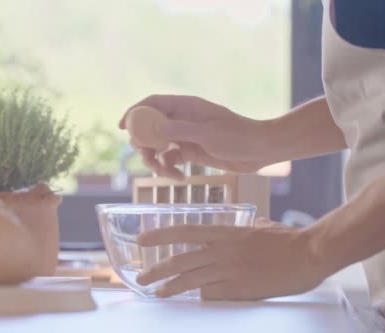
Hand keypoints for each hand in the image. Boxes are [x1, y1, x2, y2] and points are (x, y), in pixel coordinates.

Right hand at [119, 95, 271, 177]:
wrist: (261, 151)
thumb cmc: (239, 136)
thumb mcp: (207, 134)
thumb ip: (178, 130)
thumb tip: (151, 128)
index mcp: (186, 107)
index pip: (152, 104)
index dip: (135, 113)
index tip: (122, 127)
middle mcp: (182, 120)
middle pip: (150, 127)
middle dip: (144, 144)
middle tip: (147, 158)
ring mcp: (186, 136)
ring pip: (158, 146)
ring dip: (155, 160)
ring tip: (165, 173)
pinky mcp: (191, 152)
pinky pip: (170, 159)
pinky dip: (169, 168)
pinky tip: (178, 177)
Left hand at [135, 218, 327, 299]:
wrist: (308, 254)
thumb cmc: (289, 240)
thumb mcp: (264, 226)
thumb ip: (250, 227)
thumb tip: (253, 225)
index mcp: (226, 232)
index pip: (184, 231)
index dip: (160, 235)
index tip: (143, 240)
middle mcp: (222, 250)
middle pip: (180, 260)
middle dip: (157, 269)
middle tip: (141, 277)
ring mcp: (229, 270)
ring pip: (190, 279)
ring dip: (171, 287)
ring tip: (157, 292)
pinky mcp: (239, 289)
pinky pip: (211, 294)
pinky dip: (199, 297)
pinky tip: (190, 301)